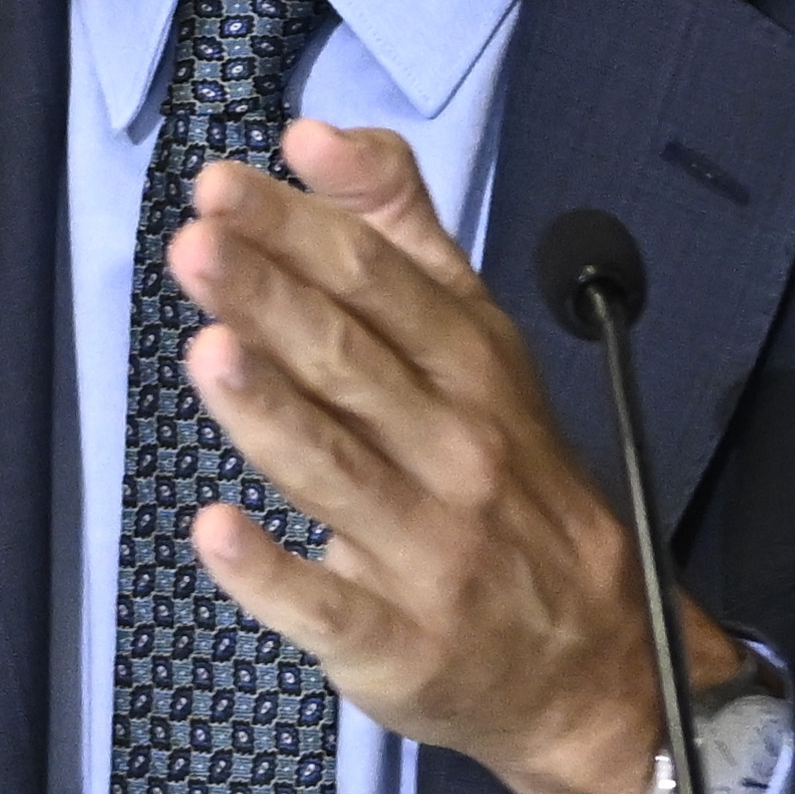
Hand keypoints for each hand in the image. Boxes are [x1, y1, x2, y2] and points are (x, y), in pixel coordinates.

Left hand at [163, 121, 741, 793]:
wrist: (596, 656)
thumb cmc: (509, 476)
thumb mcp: (477, 339)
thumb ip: (399, 230)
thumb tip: (317, 137)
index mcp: (470, 365)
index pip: (379, 282)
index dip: (299, 230)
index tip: (223, 187)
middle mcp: (454, 450)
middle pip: (353, 363)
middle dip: (272, 300)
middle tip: (198, 248)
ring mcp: (427, 550)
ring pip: (338, 470)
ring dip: (271, 411)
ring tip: (207, 353)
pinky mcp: (396, 641)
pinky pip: (328, 606)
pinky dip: (272, 572)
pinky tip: (215, 530)